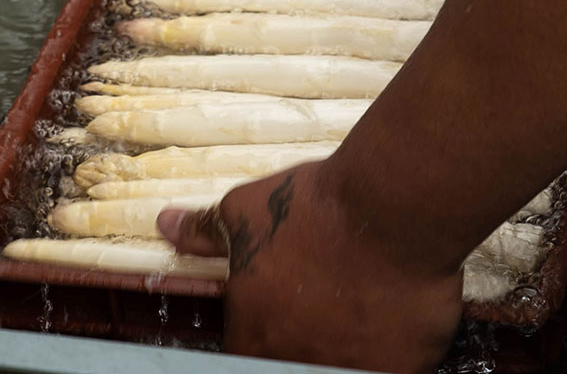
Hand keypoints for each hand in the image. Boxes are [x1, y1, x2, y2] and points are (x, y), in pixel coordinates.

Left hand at [157, 161, 462, 372]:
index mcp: (253, 338)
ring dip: (346, 345)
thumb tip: (166, 225)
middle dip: (309, 337)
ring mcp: (349, 373)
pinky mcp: (400, 371)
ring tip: (361, 306)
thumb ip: (205, 231)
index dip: (267, 327)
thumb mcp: (243, 209)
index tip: (290, 303)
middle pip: (294, 361)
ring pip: (341, 365)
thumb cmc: (312, 209)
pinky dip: (391, 350)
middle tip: (329, 300)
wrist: (385, 209)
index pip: (247, 350)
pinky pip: (391, 367)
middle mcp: (296, 365)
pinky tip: (394, 317)